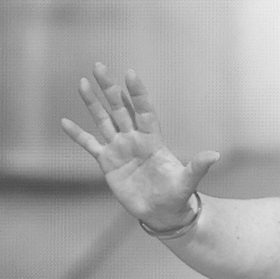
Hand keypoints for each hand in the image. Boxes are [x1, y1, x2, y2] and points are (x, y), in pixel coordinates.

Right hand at [60, 63, 219, 229]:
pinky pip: (89, 145)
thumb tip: (215, 155)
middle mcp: (135, 140)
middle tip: (98, 66)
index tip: (129, 73)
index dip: (137, 93)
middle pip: (120, 108)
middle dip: (110, 88)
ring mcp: (120, 149)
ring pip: (103, 121)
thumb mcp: (187, 181)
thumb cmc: (177, 196)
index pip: (144, 110)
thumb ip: (198, 167)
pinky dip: (77, 134)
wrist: (163, 212)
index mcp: (153, 140)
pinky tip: (64, 122)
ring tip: (82, 82)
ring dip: (92, 103)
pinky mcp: (107, 163)